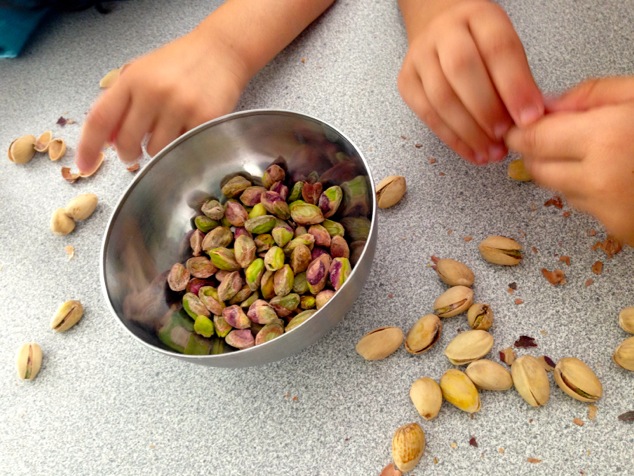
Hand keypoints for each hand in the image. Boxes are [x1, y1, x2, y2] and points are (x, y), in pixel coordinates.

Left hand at [76, 28, 246, 174]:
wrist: (222, 51)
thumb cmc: (179, 63)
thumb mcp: (143, 73)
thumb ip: (121, 103)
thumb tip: (107, 141)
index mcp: (132, 79)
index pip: (101, 119)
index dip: (88, 146)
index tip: (82, 165)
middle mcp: (154, 92)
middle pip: (127, 143)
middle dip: (128, 153)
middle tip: (135, 152)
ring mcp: (180, 106)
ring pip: (156, 151)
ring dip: (159, 150)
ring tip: (168, 133)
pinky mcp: (204, 119)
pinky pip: (183, 149)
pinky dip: (182, 146)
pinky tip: (187, 131)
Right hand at [398, 0, 543, 164]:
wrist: (439, 31)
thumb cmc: (480, 45)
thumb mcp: (507, 48)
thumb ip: (520, 79)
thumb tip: (532, 119)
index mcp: (478, 16)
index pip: (498, 48)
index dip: (515, 86)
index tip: (529, 117)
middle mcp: (444, 32)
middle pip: (461, 69)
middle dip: (486, 109)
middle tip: (505, 135)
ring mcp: (420, 56)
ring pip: (441, 97)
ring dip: (469, 131)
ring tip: (491, 152)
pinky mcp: (406, 82)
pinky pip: (427, 114)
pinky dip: (452, 138)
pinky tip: (472, 152)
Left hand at [506, 76, 633, 244]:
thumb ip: (591, 96)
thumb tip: (547, 105)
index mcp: (607, 137)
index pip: (533, 139)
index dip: (518, 132)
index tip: (514, 127)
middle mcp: (600, 179)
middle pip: (536, 168)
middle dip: (536, 151)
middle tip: (550, 135)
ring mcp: (607, 210)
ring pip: (557, 188)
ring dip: (562, 170)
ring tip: (597, 151)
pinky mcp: (615, 230)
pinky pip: (581, 206)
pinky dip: (586, 189)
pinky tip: (614, 173)